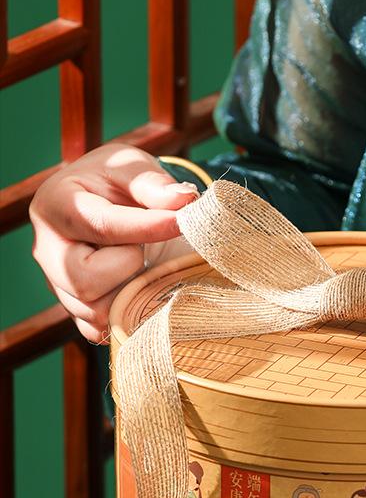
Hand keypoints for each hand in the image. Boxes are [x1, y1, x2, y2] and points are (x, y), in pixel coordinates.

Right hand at [30, 142, 197, 342]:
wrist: (107, 199)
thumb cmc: (117, 180)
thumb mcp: (133, 167)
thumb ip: (155, 185)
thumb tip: (185, 202)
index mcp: (55, 204)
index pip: (99, 225)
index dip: (145, 227)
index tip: (181, 221)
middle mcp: (48, 249)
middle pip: (82, 281)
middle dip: (128, 265)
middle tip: (144, 244)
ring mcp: (57, 284)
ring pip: (94, 311)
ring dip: (131, 289)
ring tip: (143, 260)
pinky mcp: (74, 311)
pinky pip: (100, 330)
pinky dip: (126, 314)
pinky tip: (140, 285)